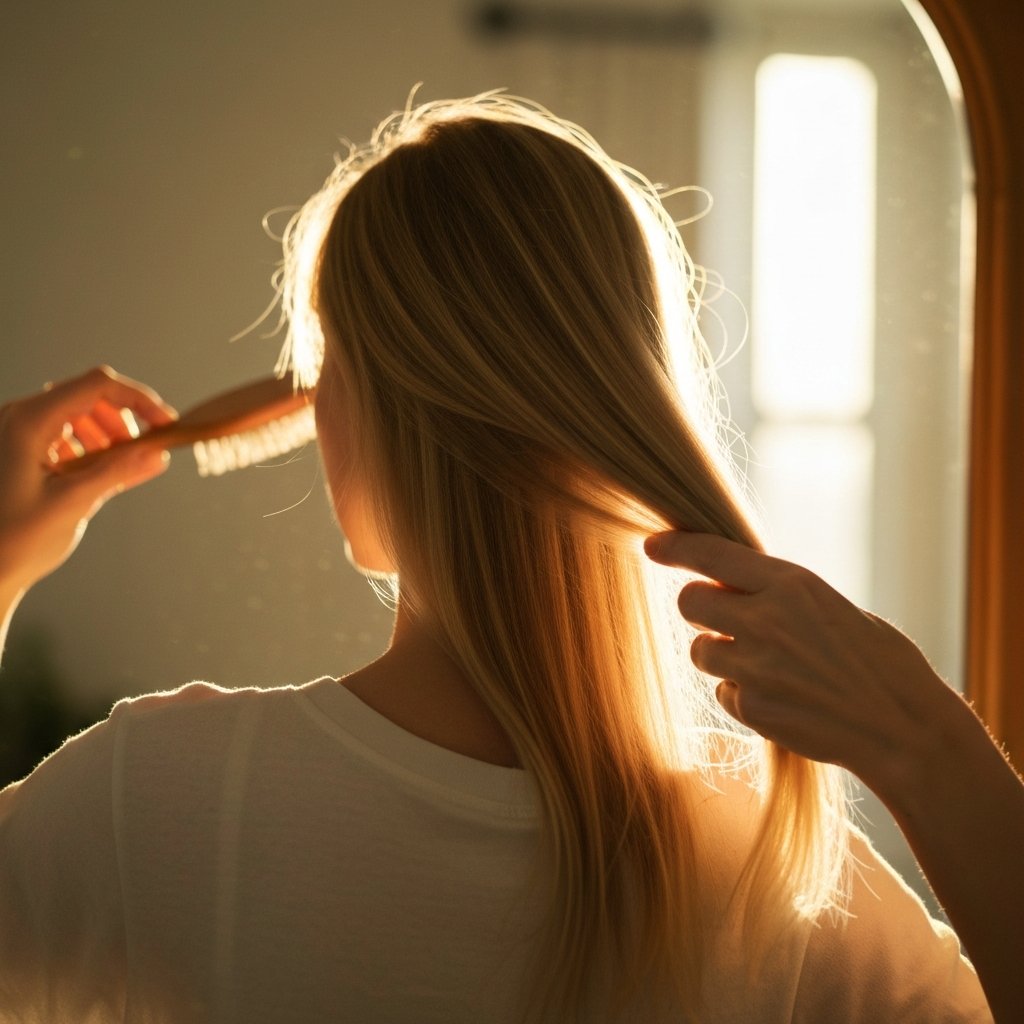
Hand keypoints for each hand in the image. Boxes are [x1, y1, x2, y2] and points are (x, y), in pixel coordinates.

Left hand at [0, 366, 175, 598]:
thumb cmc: (15, 539)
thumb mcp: (74, 502)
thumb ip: (118, 472)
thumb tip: (158, 454)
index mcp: (29, 422)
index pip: (97, 386)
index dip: (139, 400)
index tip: (166, 426)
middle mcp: (20, 418)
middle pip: (87, 394)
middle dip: (123, 419)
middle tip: (143, 453)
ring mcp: (18, 433)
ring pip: (76, 411)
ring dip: (107, 432)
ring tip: (118, 466)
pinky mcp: (19, 450)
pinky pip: (63, 433)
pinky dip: (88, 446)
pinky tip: (93, 474)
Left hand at [643, 531, 956, 794]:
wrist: (902, 728)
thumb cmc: (877, 661)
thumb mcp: (831, 605)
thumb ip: (779, 594)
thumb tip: (729, 584)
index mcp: (792, 584)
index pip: (714, 554)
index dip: (676, 548)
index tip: (652, 545)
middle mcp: (767, 620)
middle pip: (689, 602)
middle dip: (701, 609)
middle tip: (727, 621)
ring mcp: (756, 666)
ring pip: (701, 651)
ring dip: (723, 657)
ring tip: (771, 668)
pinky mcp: (752, 708)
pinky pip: (723, 693)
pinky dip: (743, 696)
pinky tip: (783, 700)